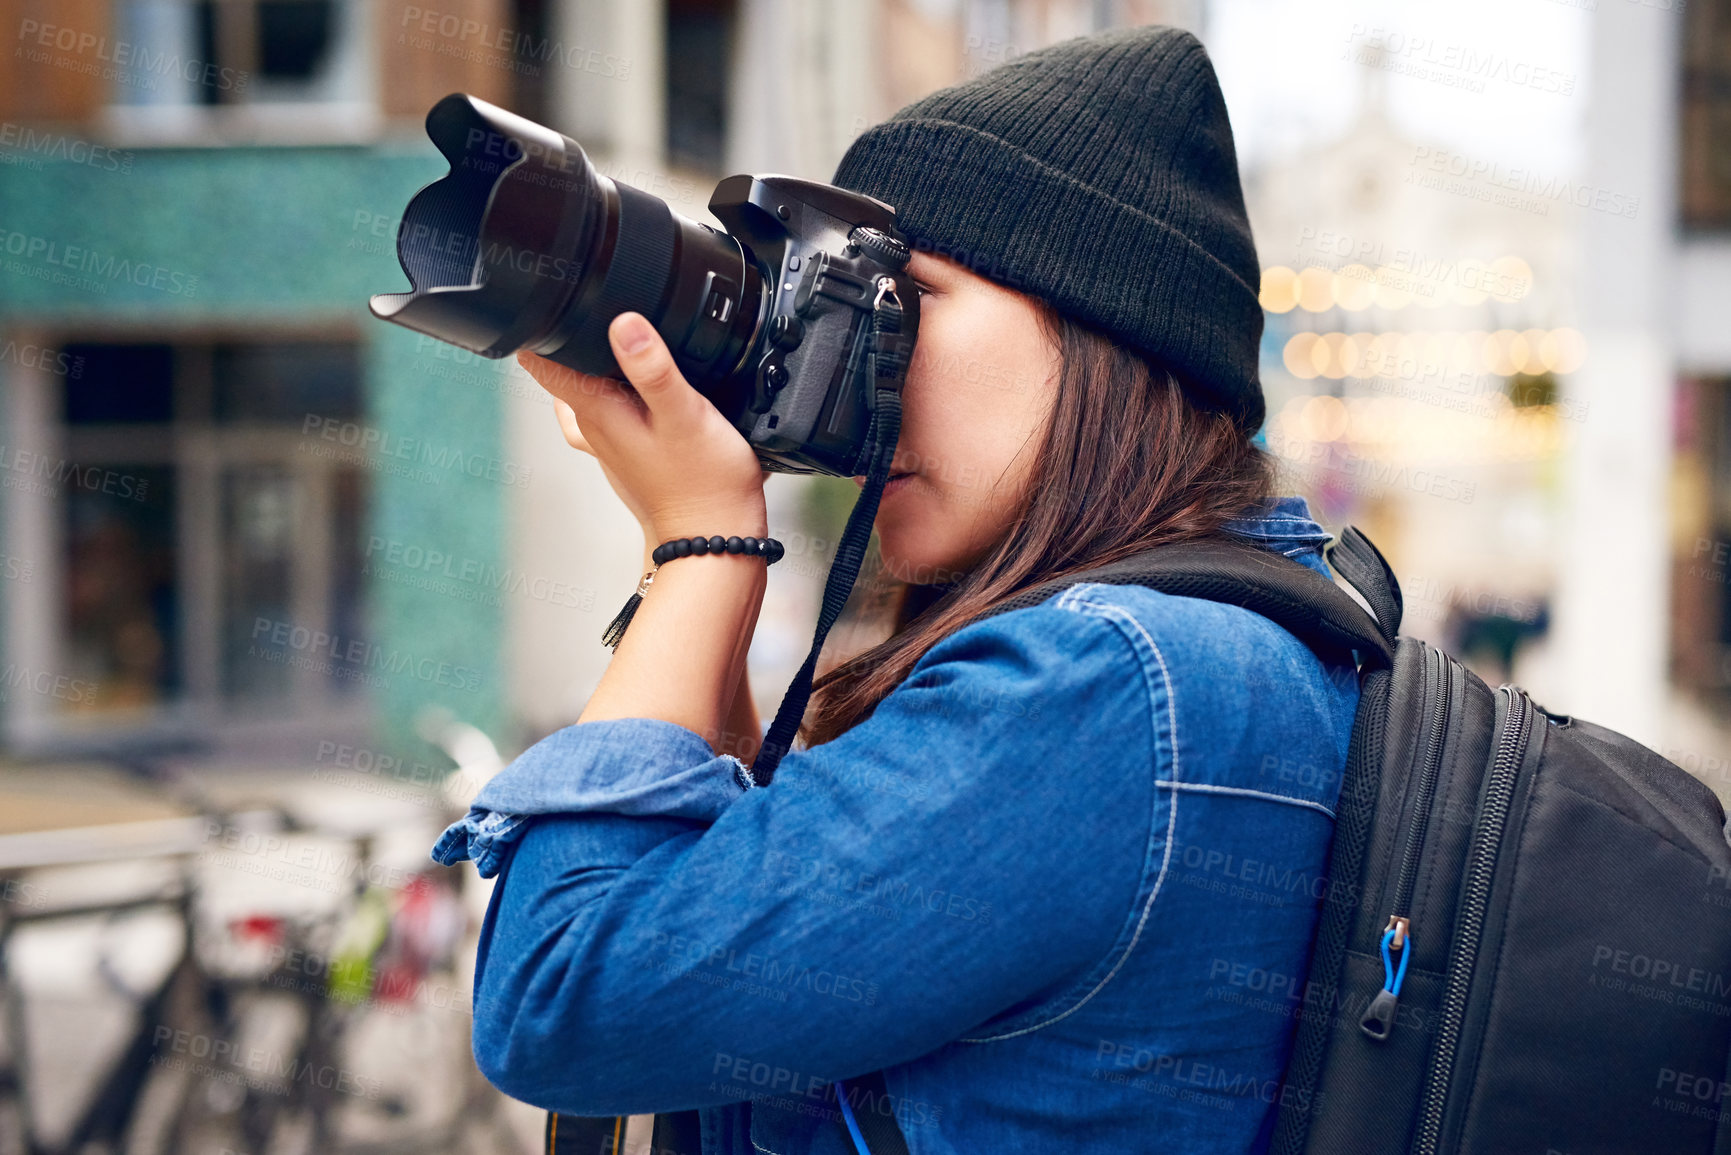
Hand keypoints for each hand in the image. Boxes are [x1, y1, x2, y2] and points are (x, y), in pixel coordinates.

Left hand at [519, 313, 767, 541]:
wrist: (715, 541)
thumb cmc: (705, 484)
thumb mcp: (684, 415)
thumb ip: (653, 368)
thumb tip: (623, 321)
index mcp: (597, 412)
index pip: (542, 363)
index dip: (539, 324)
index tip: (552, 295)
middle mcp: (595, 428)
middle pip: (561, 372)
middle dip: (568, 337)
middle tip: (589, 301)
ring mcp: (612, 445)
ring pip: (583, 393)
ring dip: (592, 365)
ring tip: (612, 338)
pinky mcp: (633, 456)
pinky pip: (610, 413)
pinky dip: (615, 392)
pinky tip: (639, 388)